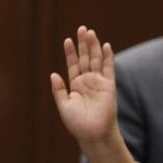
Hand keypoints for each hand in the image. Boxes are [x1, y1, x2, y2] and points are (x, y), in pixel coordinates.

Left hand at [51, 26, 143, 162]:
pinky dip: (107, 57)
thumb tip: (53, 74)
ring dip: (93, 46)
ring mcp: (99, 82)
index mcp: (75, 86)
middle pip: (86, 58)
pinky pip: (109, 68)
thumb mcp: (64, 105)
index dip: (70, 53)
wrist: (93, 133)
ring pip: (96, 60)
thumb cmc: (77, 123)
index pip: (73, 65)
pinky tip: (105, 45)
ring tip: (90, 32)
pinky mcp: (109, 85)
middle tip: (81, 29)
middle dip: (83, 44)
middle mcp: (87, 82)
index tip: (67, 40)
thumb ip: (59, 90)